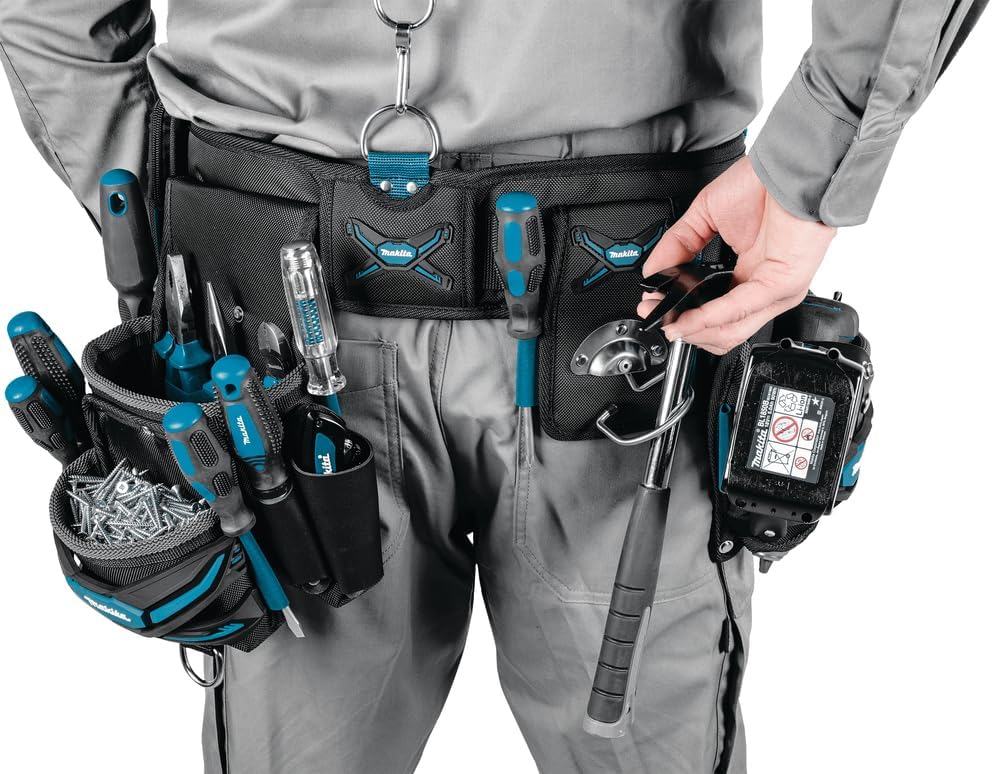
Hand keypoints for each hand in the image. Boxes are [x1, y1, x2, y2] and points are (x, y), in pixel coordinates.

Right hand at [639, 157, 835, 354]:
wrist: (790, 166)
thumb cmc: (763, 185)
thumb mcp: (704, 216)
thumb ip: (676, 245)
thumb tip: (653, 270)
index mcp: (748, 274)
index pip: (715, 315)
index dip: (682, 317)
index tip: (655, 307)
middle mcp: (763, 288)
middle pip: (721, 332)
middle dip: (683, 328)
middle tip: (658, 316)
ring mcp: (775, 290)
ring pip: (730, 330)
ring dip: (694, 329)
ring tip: (671, 321)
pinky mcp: (781, 284)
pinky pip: (740, 308)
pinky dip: (710, 315)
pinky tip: (690, 315)